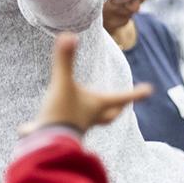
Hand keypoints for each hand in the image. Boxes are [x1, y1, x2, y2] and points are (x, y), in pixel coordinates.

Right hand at [22, 33, 151, 134]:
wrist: (46, 146)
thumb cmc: (60, 114)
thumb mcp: (62, 84)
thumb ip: (64, 60)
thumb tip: (68, 35)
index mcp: (96, 106)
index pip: (121, 97)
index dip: (135, 93)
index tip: (149, 90)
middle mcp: (90, 118)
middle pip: (109, 114)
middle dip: (116, 107)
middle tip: (121, 104)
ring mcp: (76, 128)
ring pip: (88, 121)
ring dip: (90, 115)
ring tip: (84, 108)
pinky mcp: (60, 134)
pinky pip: (61, 128)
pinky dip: (53, 125)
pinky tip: (33, 127)